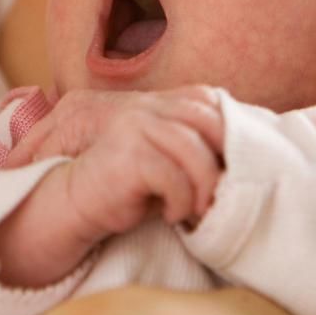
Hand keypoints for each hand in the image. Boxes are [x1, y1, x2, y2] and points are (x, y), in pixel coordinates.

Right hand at [54, 89, 225, 235]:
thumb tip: (242, 165)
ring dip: (205, 186)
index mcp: (156, 103)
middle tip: (228, 191)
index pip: (205, 98)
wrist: (73, 203)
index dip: (228, 126)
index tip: (237, 162)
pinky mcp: (127, 154)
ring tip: (200, 210)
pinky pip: (172, 176)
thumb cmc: (126, 189)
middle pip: (206, 119)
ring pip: (192, 148)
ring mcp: (134, 126)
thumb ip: (194, 150)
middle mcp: (145, 106)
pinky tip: (171, 215)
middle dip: (225, 156)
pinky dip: (181, 201)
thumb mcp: (165, 163)